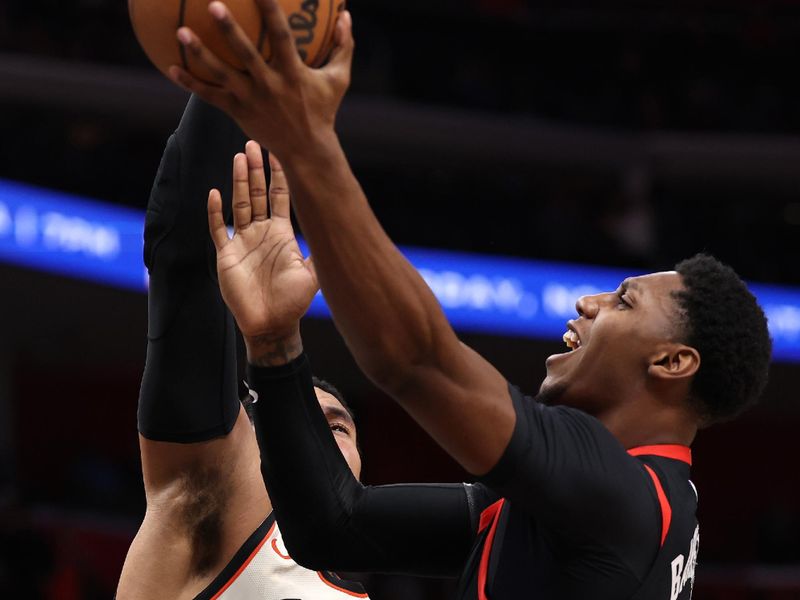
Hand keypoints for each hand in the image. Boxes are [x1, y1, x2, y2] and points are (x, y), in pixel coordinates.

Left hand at [169, 0, 353, 158]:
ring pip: (221, 74)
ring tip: (181, 32)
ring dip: (200, 54)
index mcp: (293, 73)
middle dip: (229, 28)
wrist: (307, 151)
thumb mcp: (338, 80)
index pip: (282, 35)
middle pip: (245, 53)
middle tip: (213, 4)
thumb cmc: (323, 111)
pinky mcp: (238, 113)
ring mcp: (251, 100)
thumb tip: (347, 15)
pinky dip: (190, 83)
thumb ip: (343, 47)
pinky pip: (210, 96)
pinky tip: (170, 67)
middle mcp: (270, 85)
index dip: (271, 10)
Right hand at [208, 141, 317, 361]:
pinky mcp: (226, 254)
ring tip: (239, 158)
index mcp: (282, 233)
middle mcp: (262, 232)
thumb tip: (342, 230)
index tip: (281, 151)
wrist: (271, 324)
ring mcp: (243, 241)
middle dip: (256, 169)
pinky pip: (218, 229)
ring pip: (240, 204)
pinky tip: (215, 193)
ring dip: (238, 182)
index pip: (281, 196)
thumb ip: (322, 251)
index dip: (281, 175)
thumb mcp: (314, 274)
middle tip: (254, 144)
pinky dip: (216, 212)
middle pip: (257, 193)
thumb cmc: (293, 302)